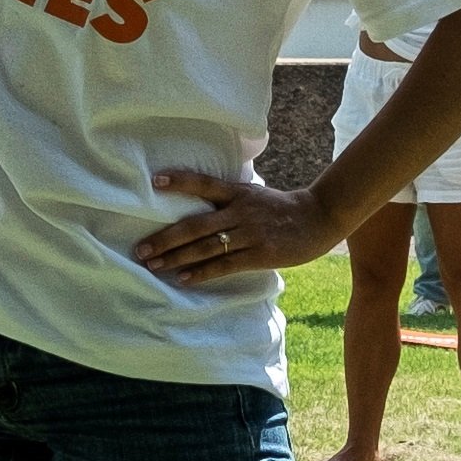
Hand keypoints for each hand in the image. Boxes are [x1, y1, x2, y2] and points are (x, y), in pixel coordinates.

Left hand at [132, 166, 342, 285]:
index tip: (155, 182)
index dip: (180, 181)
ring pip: (206, 247)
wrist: (319, 218)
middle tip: (140, 249)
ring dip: (176, 258)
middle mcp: (240, 211)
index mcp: (238, 193)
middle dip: (165, 238)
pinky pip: (225, 265)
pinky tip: (183, 279)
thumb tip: (199, 202)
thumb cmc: (282, 208)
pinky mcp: (260, 254)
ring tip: (153, 265)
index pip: (204, 184)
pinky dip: (202, 273)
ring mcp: (250, 233)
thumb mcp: (255, 195)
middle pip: (196, 224)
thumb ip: (229, 198)